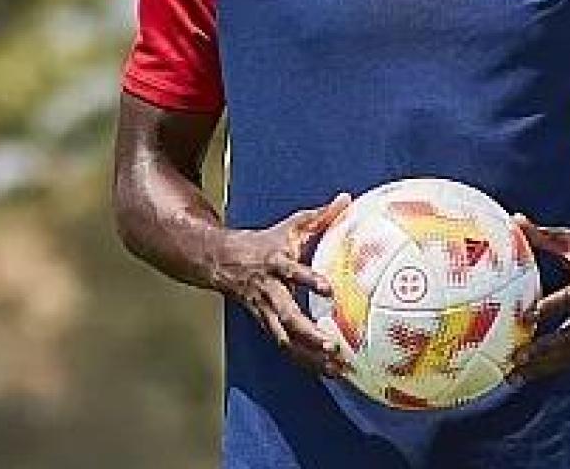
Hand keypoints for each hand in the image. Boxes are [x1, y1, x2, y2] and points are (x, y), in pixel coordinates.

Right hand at [214, 192, 350, 377]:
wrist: (223, 262)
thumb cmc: (266, 243)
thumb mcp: (291, 226)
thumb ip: (320, 215)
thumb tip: (346, 197)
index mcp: (276, 264)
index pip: (292, 271)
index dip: (309, 280)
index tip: (329, 289)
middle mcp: (270, 291)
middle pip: (286, 316)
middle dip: (309, 333)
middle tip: (333, 345)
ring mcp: (266, 312)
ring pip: (285, 339)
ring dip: (309, 355)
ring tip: (336, 368)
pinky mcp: (267, 325)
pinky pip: (287, 347)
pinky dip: (305, 361)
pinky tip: (326, 372)